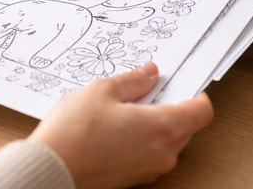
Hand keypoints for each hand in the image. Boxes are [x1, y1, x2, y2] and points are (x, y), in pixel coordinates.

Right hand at [29, 62, 213, 188]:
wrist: (50, 169)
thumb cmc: (75, 132)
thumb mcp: (103, 90)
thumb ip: (133, 81)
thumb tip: (149, 73)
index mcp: (164, 127)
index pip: (202, 111)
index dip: (196, 94)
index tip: (183, 83)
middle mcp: (163, 153)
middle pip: (185, 126)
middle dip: (170, 107)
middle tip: (146, 91)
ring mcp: (149, 170)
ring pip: (166, 142)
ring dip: (154, 125)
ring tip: (123, 109)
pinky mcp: (133, 180)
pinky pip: (148, 155)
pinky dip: (140, 141)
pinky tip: (114, 129)